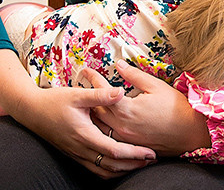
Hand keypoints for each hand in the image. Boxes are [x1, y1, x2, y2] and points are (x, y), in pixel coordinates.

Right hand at [19, 83, 156, 179]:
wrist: (32, 111)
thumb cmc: (54, 101)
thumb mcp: (78, 94)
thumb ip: (100, 94)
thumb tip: (121, 92)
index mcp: (84, 134)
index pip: (113, 151)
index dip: (133, 154)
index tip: (149, 152)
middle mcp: (81, 148)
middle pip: (111, 165)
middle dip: (133, 165)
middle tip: (151, 159)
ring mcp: (77, 153)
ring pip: (103, 171)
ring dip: (122, 169)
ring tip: (139, 163)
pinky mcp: (74, 153)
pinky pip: (94, 168)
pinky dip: (109, 169)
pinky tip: (119, 164)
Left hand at [83, 61, 210, 155]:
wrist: (191, 133)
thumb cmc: (176, 108)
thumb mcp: (155, 85)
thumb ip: (134, 75)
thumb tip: (120, 64)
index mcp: (127, 110)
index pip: (102, 92)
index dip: (93, 79)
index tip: (86, 70)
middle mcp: (122, 126)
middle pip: (96, 110)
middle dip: (88, 96)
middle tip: (83, 84)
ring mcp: (125, 138)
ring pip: (100, 125)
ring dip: (93, 111)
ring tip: (89, 100)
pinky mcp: (130, 145)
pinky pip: (109, 135)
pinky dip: (102, 125)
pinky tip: (102, 118)